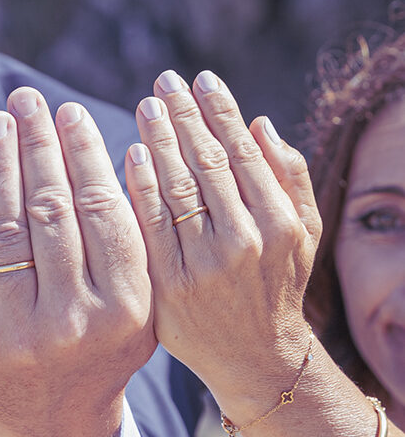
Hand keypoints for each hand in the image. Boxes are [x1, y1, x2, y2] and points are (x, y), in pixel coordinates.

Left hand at [0, 87, 154, 436]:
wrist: (54, 424)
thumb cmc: (102, 344)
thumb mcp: (137, 302)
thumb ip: (132, 238)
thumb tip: (114, 147)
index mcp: (129, 306)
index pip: (103, 210)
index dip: (84, 154)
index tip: (70, 113)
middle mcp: (77, 322)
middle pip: (52, 211)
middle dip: (37, 146)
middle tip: (26, 100)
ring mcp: (22, 336)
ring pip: (7, 229)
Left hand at [125, 69, 321, 423]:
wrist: (255, 358)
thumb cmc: (278, 283)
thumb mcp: (303, 232)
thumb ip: (288, 175)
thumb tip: (259, 122)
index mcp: (278, 223)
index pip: (243, 152)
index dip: (219, 110)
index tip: (201, 78)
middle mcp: (243, 242)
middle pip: (206, 162)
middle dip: (184, 115)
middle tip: (164, 81)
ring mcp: (203, 266)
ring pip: (175, 187)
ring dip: (159, 140)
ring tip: (148, 107)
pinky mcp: (168, 286)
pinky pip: (148, 224)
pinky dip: (139, 185)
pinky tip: (131, 154)